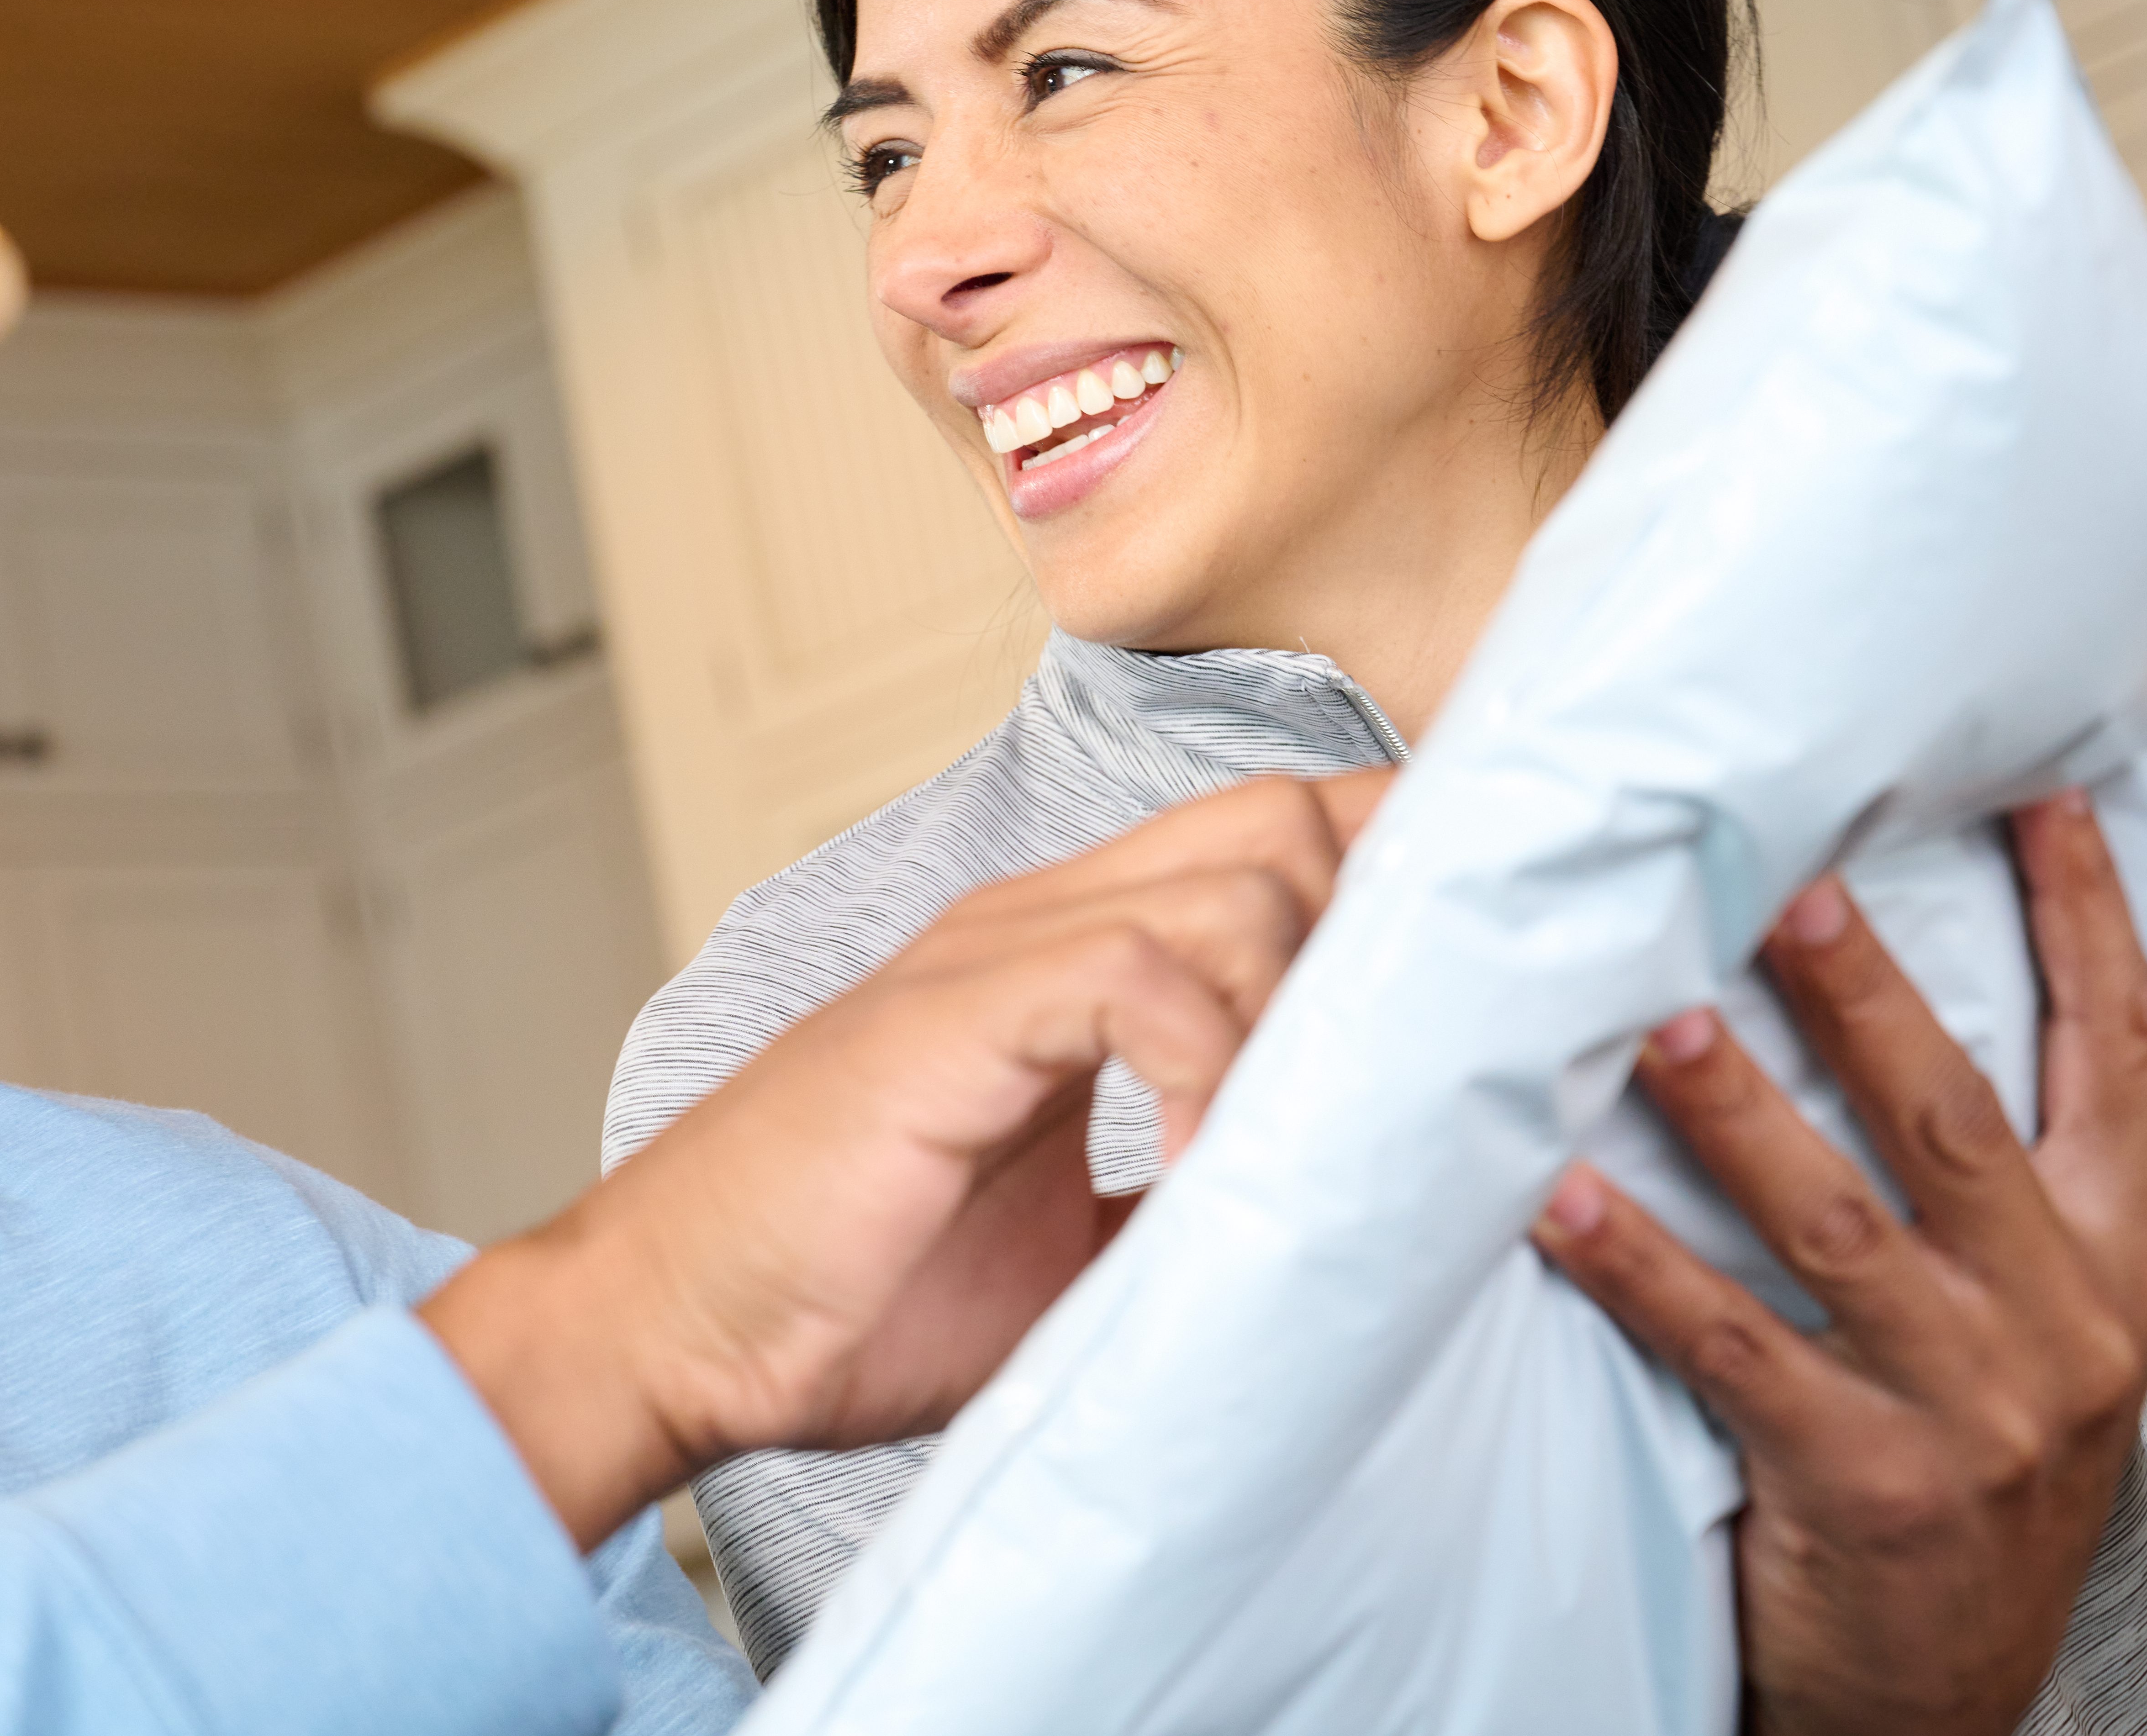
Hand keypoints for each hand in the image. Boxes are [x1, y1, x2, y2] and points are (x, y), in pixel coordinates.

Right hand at [420, 773, 1366, 1547]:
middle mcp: (1041, 925)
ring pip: (1240, 879)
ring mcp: (994, 958)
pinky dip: (1207, 1068)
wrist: (669, 1326)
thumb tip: (1338, 1238)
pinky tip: (1199, 1168)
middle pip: (1285, 820)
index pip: (1274, 840)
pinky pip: (1139, 976)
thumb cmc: (848, 1294)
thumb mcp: (1073, 1262)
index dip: (1392, 878)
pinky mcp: (952, 1019)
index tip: (1477, 986)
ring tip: (1293, 1148)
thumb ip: (1187, 1211)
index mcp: (1070, 960)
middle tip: (1399, 1081)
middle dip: (1381, 928)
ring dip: (1303, 1013)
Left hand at [1530, 798, 2146, 1735]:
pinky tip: (1555, 1196)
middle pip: (1953, 1115)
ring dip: (1733, 1109)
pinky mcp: (1859, 1481)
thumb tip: (1862, 973)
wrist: (1948, 1684)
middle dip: (1865, 994)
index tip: (2033, 796)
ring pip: (1834, 1222)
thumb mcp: (2026, 1314)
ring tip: (1651, 1013)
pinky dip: (1636, 1265)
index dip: (2085, 919)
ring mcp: (1968, 1406)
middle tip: (1784, 882)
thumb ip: (1984, 1177)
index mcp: (2116, 1253)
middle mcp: (2060, 1318)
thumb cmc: (1962, 1455)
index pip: (2120, 1051)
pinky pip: (1727, 1346)